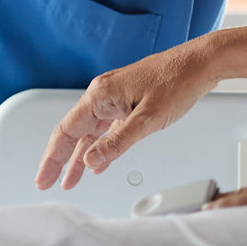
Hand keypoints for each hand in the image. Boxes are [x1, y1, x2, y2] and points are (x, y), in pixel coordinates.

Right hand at [34, 39, 223, 189]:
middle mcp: (104, 94)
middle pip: (74, 132)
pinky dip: (100, 145)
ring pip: (91, 131)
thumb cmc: (179, 80)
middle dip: (61, 160)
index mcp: (100, 94)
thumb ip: (118, 142)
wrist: (203, 62)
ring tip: (71, 179)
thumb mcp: (148, 119)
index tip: (43, 179)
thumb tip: (90, 162)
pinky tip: (98, 160)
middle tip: (48, 183)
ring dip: (81, 155)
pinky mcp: (129, 100)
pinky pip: (107, 127)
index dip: (52, 159)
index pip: (66, 131)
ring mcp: (117, 96)